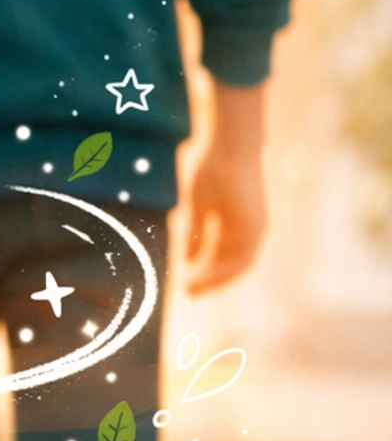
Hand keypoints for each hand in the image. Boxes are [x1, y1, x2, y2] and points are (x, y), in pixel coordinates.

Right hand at [184, 80, 267, 292]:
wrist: (228, 145)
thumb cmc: (210, 166)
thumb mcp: (196, 205)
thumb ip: (193, 232)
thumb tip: (186, 258)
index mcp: (234, 222)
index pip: (221, 254)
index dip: (203, 271)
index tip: (184, 284)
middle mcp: (249, 229)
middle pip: (230, 264)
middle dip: (208, 281)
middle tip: (186, 295)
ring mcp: (255, 228)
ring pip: (238, 266)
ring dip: (215, 280)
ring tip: (192, 290)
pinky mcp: (256, 227)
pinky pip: (242, 258)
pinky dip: (223, 270)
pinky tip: (203, 276)